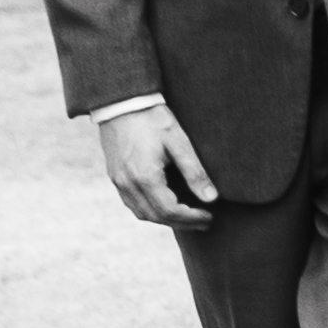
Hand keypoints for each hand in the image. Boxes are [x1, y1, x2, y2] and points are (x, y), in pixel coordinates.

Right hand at [90, 94, 217, 229]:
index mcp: (145, 177)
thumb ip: (195, 172)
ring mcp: (118, 182)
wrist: (121, 103)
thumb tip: (212, 198)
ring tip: (189, 217)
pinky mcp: (115, 177)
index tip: (210, 217)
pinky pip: (132, 203)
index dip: (192, 218)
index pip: (170, 211)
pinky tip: (166, 206)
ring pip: (142, 213)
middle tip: (205, 222)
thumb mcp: (179, 142)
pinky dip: (151, 211)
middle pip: (156, 217)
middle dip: (182, 223)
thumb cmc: (154, 119)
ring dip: (166, 220)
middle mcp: (128, 184)